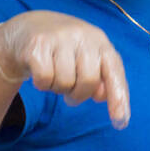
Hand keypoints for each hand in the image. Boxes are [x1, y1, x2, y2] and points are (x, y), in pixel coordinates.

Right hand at [0, 11, 129, 127]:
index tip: (120, 123)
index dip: (118, 98)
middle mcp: (82, 36)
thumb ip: (101, 79)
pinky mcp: (37, 44)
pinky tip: (40, 72)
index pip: (114, 71)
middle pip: (88, 81)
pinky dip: (42, 84)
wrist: (29, 27)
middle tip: (70, 93)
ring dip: (58, 88)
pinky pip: (44, 79)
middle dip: (78, 95)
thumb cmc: (65, 50)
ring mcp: (59, 38)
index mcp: (100, 41)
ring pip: (64, 82)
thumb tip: (102, 96)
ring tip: (55, 75)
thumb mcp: (87, 59)